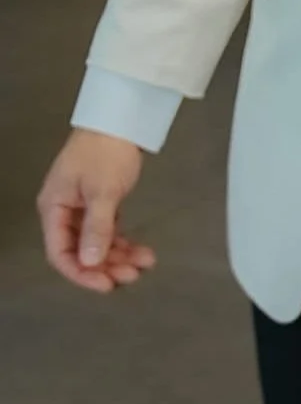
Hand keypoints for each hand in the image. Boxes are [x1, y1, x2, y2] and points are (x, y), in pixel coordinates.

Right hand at [37, 130, 155, 294]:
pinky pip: (108, 231)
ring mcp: (82, 207)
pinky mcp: (100, 202)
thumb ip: (96, 228)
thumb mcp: (102, 191)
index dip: (81, 273)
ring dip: (118, 256)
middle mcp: (64, 211)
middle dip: (105, 266)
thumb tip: (90, 262)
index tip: (105, 285)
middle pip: (80, 251)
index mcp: (54, 208)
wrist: (121, 119)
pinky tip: (141, 251)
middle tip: (131, 276)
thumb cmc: (105, 150)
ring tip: (144, 264)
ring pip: (97, 243)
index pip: (60, 253)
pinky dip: (123, 241)